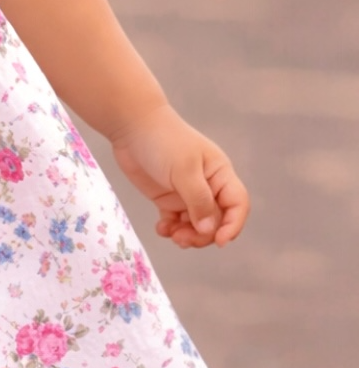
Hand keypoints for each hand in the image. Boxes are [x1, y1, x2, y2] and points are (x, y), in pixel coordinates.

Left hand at [111, 103, 249, 248]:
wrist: (131, 126)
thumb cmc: (163, 141)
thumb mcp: (184, 169)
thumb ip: (198, 200)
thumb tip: (209, 230)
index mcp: (219, 174)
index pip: (237, 204)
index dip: (233, 225)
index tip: (219, 241)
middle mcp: (207, 186)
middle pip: (216, 220)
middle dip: (203, 234)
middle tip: (184, 239)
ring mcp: (186, 194)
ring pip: (196, 225)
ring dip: (187, 235)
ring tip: (172, 235)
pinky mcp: (167, 198)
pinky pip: (176, 222)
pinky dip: (171, 230)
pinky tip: (162, 229)